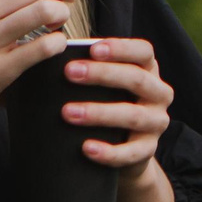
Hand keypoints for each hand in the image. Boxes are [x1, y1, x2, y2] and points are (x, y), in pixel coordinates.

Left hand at [62, 38, 176, 201]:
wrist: (124, 150)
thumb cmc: (106, 105)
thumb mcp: (102, 84)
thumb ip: (86, 67)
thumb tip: (42, 50)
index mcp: (148, 70)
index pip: (143, 52)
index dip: (121, 48)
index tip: (93, 48)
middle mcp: (159, 93)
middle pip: (137, 80)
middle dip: (103, 75)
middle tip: (70, 73)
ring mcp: (156, 123)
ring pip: (133, 115)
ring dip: (99, 112)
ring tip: (67, 112)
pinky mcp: (148, 151)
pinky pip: (131, 152)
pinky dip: (109, 152)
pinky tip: (86, 148)